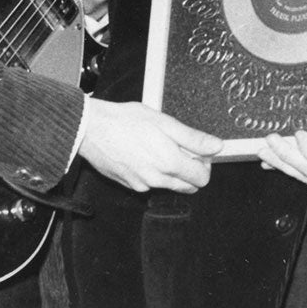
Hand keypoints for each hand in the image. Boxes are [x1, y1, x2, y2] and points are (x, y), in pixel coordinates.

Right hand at [79, 99, 220, 191]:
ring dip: (170, 171)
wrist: (90, 129)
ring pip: (168, 185)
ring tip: (157, 147)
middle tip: (179, 148)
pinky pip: (149, 183)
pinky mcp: (128, 184)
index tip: (197, 152)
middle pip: (188, 186)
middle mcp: (157, 180)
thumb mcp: (164, 122)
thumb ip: (193, 138)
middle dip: (189, 170)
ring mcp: (141, 185)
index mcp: (169, 164)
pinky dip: (152, 172)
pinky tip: (142, 153)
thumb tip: (216, 147)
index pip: (202, 179)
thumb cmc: (124, 121)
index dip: (204, 164)